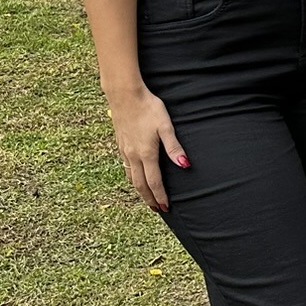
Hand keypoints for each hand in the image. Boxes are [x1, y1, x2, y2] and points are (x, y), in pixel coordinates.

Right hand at [107, 88, 187, 213]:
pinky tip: (135, 177)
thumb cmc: (149, 108)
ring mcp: (124, 150)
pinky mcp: (120, 144)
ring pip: (131, 177)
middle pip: (140, 184)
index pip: (154, 182)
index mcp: (146, 153)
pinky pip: (125, 167)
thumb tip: (185, 165)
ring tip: (147, 198)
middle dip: (149, 198)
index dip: (160, 196)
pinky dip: (131, 177)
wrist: (124, 95)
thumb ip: (174, 147)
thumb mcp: (166, 126)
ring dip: (140, 190)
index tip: (166, 208)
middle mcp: (133, 155)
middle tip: (158, 209)